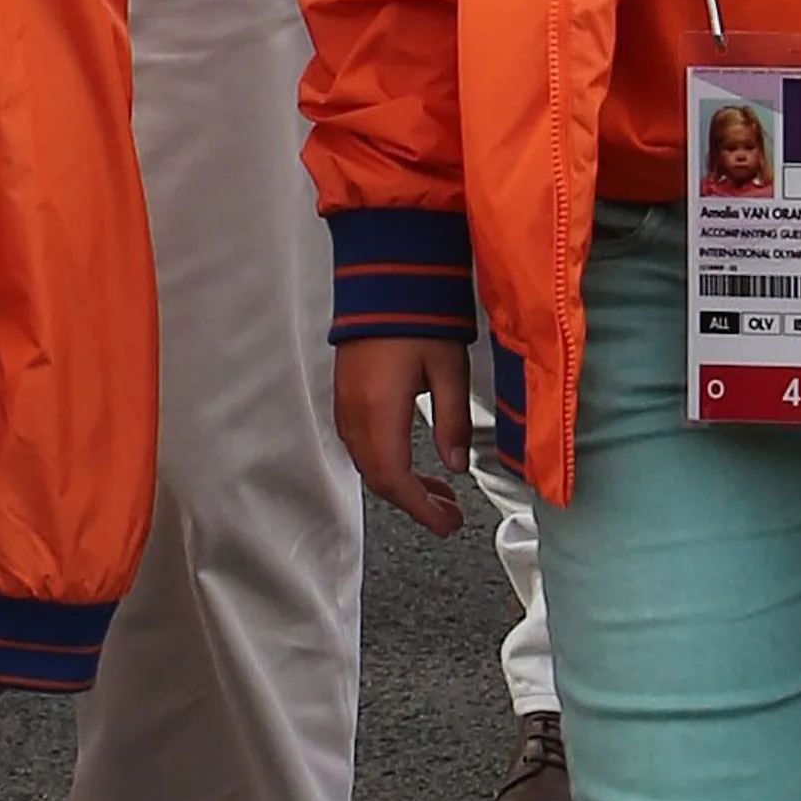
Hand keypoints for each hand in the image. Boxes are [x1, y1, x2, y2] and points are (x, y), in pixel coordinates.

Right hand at [335, 333, 472, 534]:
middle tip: (448, 513)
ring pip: (366, 462)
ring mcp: (345, 401)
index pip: (395, 479)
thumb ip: (453, 421)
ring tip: (436, 489)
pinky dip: (384, 460)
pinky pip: (358, 442)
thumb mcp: (449, 370)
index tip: (446, 524)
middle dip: (413, 502)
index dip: (421, 509)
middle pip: (377, 477)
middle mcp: (355, 411)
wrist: (386, 276)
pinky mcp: (345, 391)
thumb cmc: (418, 316)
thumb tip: (456, 465)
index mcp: (380, 409)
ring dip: (399, 482)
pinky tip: (408, 458)